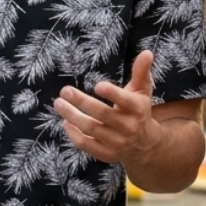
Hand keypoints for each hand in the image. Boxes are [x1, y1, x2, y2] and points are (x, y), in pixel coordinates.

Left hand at [53, 50, 158, 164]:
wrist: (145, 144)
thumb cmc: (139, 110)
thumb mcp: (142, 91)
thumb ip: (141, 71)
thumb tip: (147, 52)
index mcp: (138, 109)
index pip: (126, 101)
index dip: (112, 94)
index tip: (98, 85)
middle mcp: (128, 127)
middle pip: (102, 114)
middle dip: (82, 102)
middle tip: (64, 91)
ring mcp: (117, 142)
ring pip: (91, 129)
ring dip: (72, 116)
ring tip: (59, 104)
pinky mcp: (107, 154)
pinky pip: (86, 145)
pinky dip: (74, 134)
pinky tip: (66, 122)